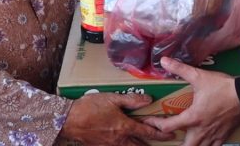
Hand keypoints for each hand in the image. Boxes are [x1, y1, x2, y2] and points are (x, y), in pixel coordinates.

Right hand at [60, 92, 174, 144]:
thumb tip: (149, 99)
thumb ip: (132, 100)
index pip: (148, 132)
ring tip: (144, 143)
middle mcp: (120, 140)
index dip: (160, 134)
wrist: (68, 120)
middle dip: (151, 145)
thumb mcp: (112, 98)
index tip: (170, 135)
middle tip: (161, 141)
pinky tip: (125, 142)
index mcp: (124, 127)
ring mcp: (110, 145)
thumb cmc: (90, 107)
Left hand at [147, 58, 239, 145]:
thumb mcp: (199, 76)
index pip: (168, 126)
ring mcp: (213, 135)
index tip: (150, 121)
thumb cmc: (223, 87)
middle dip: (175, 145)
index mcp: (193, 117)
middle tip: (168, 139)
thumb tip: (165, 61)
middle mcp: (201, 130)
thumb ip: (180, 69)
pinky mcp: (223, 136)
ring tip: (185, 142)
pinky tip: (205, 143)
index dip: (155, 124)